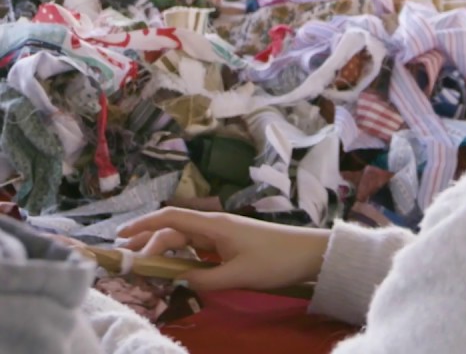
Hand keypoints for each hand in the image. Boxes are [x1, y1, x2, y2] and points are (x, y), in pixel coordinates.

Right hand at [116, 208, 330, 291]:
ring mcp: (223, 235)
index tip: (121, 237)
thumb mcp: (238, 275)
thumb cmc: (276, 260)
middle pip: (174, 230)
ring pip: (185, 240)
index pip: (171, 219)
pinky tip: (173, 268)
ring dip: (163, 250)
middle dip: (148, 241)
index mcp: (214, 225)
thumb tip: (176, 282)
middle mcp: (215, 226)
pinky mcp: (231, 245)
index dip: (143, 225)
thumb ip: (204, 280)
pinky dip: (182, 257)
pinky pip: (199, 248)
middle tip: (126, 259)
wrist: (310, 253)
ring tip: (143, 264)